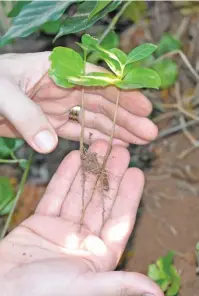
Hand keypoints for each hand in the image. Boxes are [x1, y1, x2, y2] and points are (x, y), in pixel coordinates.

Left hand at [0, 53, 157, 152]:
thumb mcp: (2, 93)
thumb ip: (25, 115)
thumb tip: (48, 144)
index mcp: (55, 69)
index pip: (97, 77)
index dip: (122, 92)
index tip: (144, 105)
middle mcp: (61, 86)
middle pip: (102, 101)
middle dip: (127, 116)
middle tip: (150, 131)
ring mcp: (56, 106)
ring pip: (93, 118)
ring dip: (116, 130)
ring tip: (139, 140)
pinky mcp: (49, 123)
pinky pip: (76, 131)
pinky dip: (94, 138)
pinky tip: (111, 145)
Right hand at [0, 141, 162, 295]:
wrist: (1, 292)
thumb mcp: (83, 288)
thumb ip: (118, 284)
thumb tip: (155, 293)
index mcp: (97, 256)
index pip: (119, 220)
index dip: (129, 196)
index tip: (137, 173)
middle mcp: (82, 240)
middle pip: (101, 201)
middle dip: (110, 175)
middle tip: (119, 150)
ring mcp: (61, 230)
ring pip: (79, 193)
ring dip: (89, 170)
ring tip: (99, 147)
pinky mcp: (41, 223)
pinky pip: (55, 194)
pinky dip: (65, 176)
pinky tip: (75, 158)